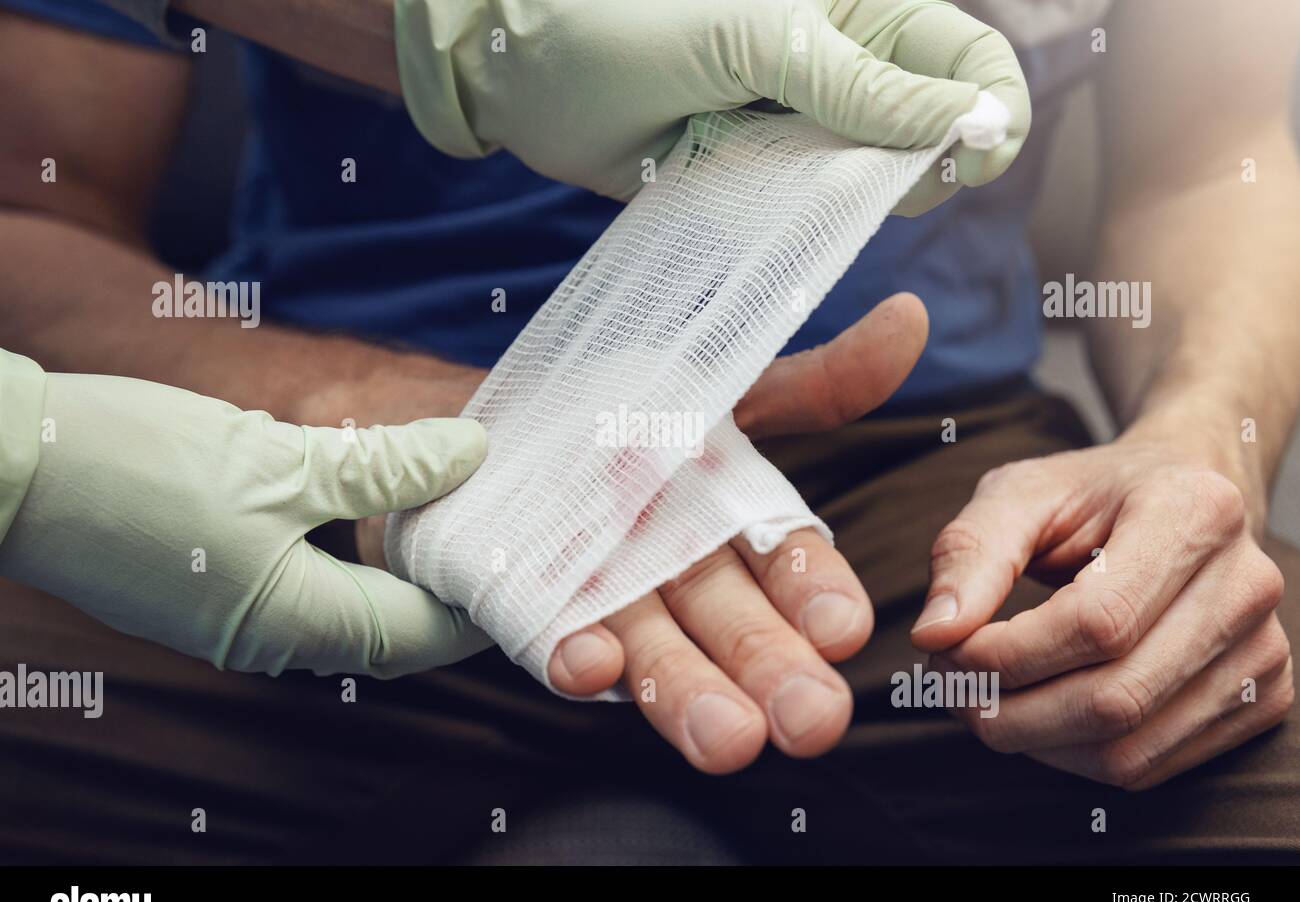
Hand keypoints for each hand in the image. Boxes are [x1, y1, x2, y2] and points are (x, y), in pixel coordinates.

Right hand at [0, 365, 490, 676]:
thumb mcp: (279, 460)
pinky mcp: (211, 591)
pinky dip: (355, 557)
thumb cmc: (136, 465)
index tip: (534, 560)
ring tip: (458, 513)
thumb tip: (472, 454)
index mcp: (295, 624)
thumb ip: (386, 466)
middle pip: (393, 628)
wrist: (11, 465)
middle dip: (452, 587)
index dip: (483, 601)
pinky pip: (308, 588)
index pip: (424, 635)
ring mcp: (237, 621)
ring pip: (351, 607)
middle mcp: (270, 640)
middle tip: (505, 532)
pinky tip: (379, 511)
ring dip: (405, 568)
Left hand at [395, 0, 1027, 208]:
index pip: (964, 53)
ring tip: (797, 181)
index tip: (975, 157)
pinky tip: (777, 211)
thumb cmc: (621, 17)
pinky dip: (805, 224)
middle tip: (879, 186)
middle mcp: (835, 65)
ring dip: (857, 200)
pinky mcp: (752, 173)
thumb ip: (857, 83)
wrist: (519, 65)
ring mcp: (794, 123)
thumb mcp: (752, 38)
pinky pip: (805, 211)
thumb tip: (968, 118)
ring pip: (868, 178)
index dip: (988, 105)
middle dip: (922, 164)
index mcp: (854, 7)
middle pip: (926, 126)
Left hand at [544, 293, 928, 771]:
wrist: (486, 417)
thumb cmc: (616, 404)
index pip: (789, 565)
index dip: (815, 595)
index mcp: (730, 522)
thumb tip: (909, 320)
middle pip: (732, 624)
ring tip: (727, 741)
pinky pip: (553, 637)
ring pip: (656, 649)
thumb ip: (809, 379)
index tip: (843, 630)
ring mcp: (606, 597)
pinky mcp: (531, 610)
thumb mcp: (715, 381)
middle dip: (771, 671)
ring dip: (687, 693)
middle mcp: (675, 572)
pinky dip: (573, 653)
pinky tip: (591, 667)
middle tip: (811, 723)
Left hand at [912, 428, 1294, 789]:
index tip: (943, 650)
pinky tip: (1035, 713)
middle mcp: (1247, 586)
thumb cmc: (1090, 495)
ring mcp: (1263, 650)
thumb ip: (969, 552)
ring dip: (1032, 742)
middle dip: (1008, 710)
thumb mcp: (1019, 493)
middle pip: (1116, 698)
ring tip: (981, 700)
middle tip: (948, 685)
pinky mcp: (1260, 700)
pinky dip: (1071, 757)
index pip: (1098, 622)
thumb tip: (935, 633)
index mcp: (1195, 512)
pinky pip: (1148, 766)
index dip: (1008, 654)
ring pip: (1129, 749)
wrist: (1179, 497)